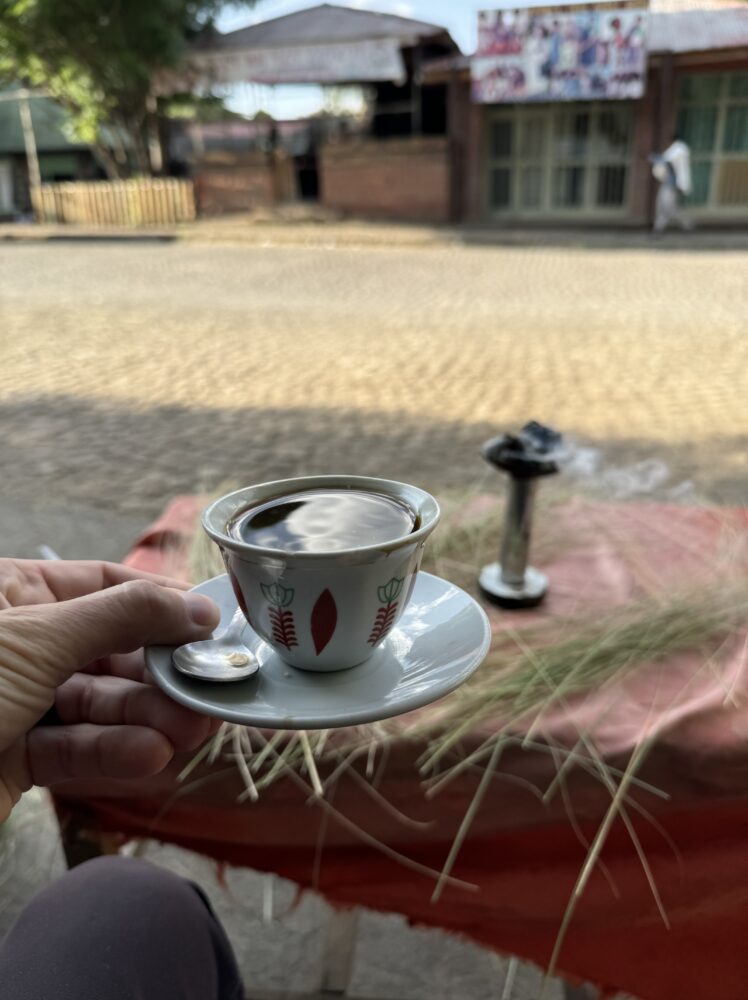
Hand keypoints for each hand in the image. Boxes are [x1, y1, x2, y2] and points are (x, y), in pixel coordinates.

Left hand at [0, 559, 220, 820]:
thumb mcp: (37, 637)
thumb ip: (123, 617)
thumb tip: (196, 607)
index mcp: (14, 595)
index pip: (104, 584)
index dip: (159, 602)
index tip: (210, 622)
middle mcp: (21, 645)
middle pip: (110, 649)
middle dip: (158, 671)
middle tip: (206, 688)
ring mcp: (17, 704)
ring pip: (99, 704)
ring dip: (145, 717)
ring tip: (187, 728)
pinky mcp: (14, 760)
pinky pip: (74, 751)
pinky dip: (113, 754)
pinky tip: (148, 755)